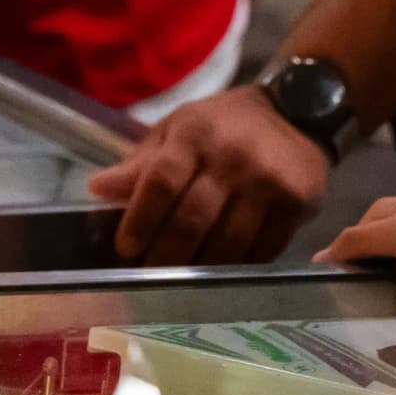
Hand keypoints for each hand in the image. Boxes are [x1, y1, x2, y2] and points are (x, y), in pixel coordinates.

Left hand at [87, 87, 328, 267]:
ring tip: (180, 283)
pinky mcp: (297, 204)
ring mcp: (269, 182)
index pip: (161, 182)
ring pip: (227, 243)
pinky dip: (237, 268)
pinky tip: (219, 274)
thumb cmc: (223, 124)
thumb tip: (98, 189)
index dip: (140, 220)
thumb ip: (141, 163)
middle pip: (192, 220)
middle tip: (148, 275)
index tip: (126, 247)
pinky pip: (262, 251)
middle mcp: (233, 157)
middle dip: (165, 256)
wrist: (297, 111)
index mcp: (196, 133)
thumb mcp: (178, 129)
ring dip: (199, 271)